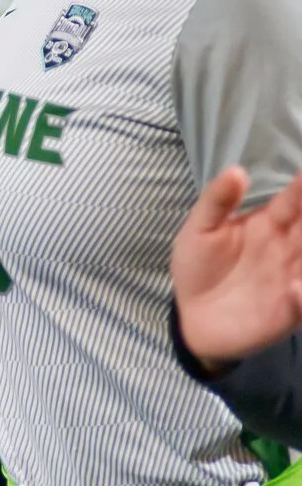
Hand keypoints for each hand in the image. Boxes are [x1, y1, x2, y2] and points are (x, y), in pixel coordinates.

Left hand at [172, 165, 301, 368]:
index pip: (294, 202)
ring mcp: (294, 278)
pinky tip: (294, 289)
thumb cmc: (199, 266)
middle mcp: (290, 248)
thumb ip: (217, 200)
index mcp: (270, 224)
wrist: (193, 315)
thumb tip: (236, 170)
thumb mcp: (200, 229)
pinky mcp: (290, 310)